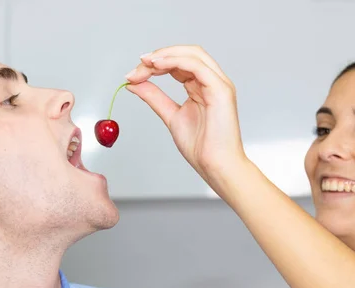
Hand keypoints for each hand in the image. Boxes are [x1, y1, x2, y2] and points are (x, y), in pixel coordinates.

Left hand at [126, 45, 248, 189]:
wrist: (216, 166)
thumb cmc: (201, 147)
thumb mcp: (171, 116)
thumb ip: (154, 98)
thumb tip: (134, 84)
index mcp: (201, 87)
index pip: (178, 64)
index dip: (155, 63)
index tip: (133, 74)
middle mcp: (212, 81)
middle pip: (185, 54)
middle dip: (158, 56)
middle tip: (137, 67)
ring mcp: (218, 83)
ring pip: (192, 54)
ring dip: (165, 55)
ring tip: (145, 64)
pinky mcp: (221, 89)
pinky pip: (196, 66)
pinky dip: (175, 61)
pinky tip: (157, 65)